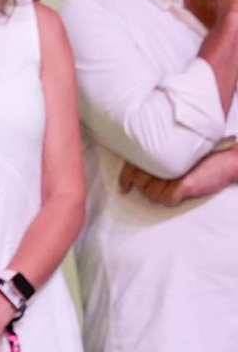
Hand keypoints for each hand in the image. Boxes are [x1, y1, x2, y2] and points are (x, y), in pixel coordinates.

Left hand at [119, 150, 237, 205]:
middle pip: (140, 183)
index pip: (131, 168)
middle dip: (148, 186)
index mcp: (155, 151)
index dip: (126, 179)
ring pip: (152, 194)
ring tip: (174, 184)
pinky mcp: (182, 185)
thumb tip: (132, 180)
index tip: (123, 188)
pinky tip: (180, 191)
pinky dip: (172, 199)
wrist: (227, 159)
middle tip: (162, 182)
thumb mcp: (175, 157)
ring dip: (161, 193)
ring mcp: (170, 174)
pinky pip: (167, 199)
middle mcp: (159, 161)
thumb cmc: (201, 158)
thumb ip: (156, 161)